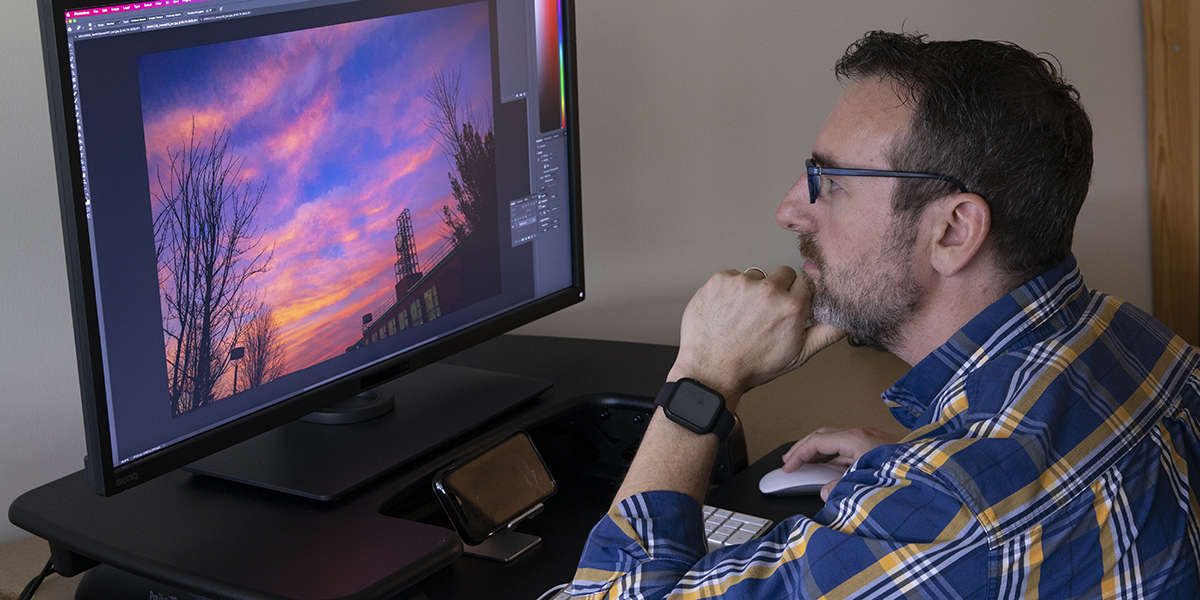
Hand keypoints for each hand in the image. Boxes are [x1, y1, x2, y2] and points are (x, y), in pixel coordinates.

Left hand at [667, 266, 844, 405]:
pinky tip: (727, 311)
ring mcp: (742, 283)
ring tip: (743, 317)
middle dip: (777, 290)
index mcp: (792, 305)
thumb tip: (849, 319)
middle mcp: (769, 289)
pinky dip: (730, 291)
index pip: (805, 281)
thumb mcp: (799, 354)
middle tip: (764, 315)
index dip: (796, 297)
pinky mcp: (719, 280)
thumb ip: (829, 332)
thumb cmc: (753, 366)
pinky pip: (732, 276)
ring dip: (752, 290)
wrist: (711, 371)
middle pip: (782, 273)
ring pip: (756, 275)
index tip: (785, 309)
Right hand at [781, 426, 900, 499]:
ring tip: (807, 467)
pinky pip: (848, 449)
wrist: (937, 470)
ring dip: (819, 453)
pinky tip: (834, 473)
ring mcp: (871, 440)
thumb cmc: (906, 471)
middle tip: (790, 462)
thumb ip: (842, 489)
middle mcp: (862, 435)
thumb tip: (827, 493)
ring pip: (836, 442)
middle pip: (824, 436)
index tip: (788, 467)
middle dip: (804, 448)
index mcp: (856, 439)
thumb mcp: (867, 483)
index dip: (798, 454)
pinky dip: (835, 459)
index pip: (817, 441)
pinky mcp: (879, 449)